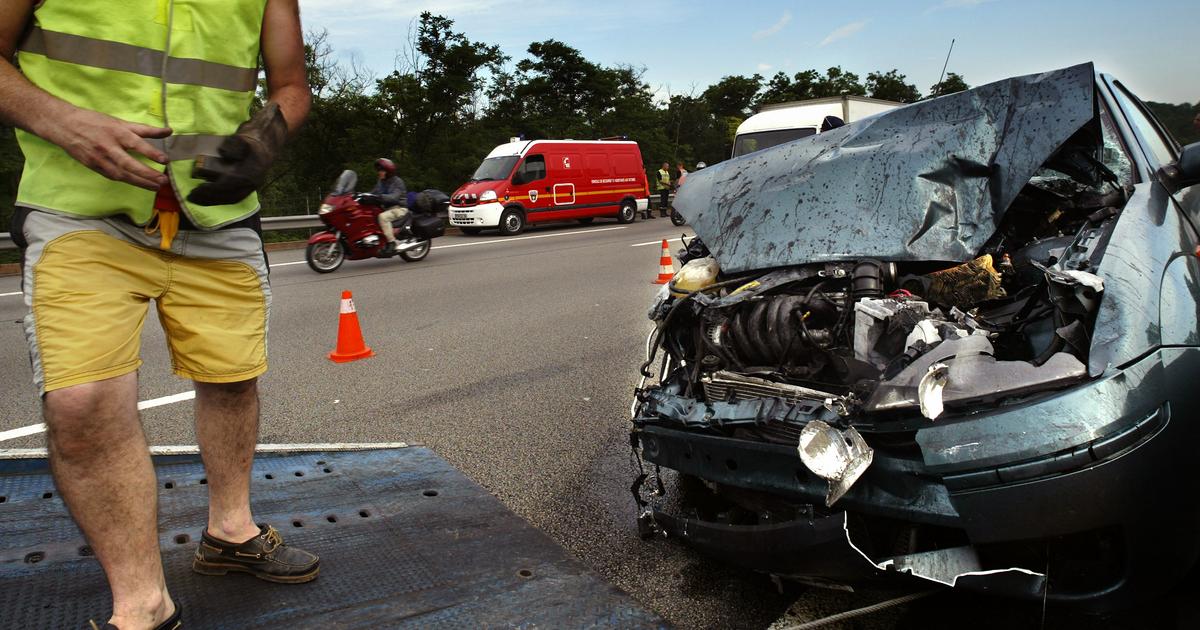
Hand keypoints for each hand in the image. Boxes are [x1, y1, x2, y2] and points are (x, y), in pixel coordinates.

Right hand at [51, 108, 170, 189]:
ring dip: (140, 182)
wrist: (63, 125)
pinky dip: (126, 181)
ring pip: (121, 174)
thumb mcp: (119, 122)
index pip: (136, 144)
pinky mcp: (93, 166)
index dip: (151, 152)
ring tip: (156, 186)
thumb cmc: (94, 122)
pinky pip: (112, 176)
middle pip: (129, 164)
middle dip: (147, 174)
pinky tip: (139, 184)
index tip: (165, 160)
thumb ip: (145, 129)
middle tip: (163, 181)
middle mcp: (108, 147)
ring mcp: (99, 159)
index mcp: (116, 132)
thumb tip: (169, 131)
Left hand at [188, 102, 287, 205]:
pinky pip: (235, 197)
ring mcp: (252, 186)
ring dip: (214, 201)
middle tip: (192, 197)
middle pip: (230, 196)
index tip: (197, 189)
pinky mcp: (249, 186)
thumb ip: (233, 146)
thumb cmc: (253, 138)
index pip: (229, 185)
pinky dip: (221, 199)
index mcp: (251, 172)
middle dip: (210, 198)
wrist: (267, 141)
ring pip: (232, 198)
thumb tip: (223, 153)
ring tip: (198, 199)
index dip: (213, 189)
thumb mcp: (242, 138)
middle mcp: (252, 182)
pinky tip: (209, 199)